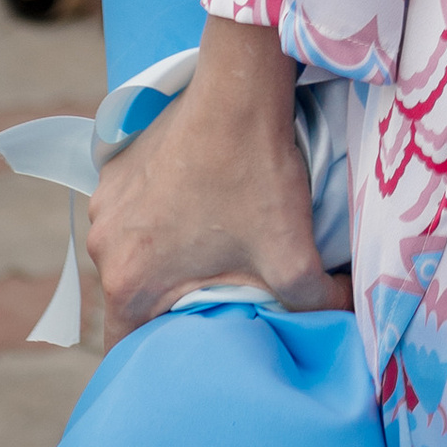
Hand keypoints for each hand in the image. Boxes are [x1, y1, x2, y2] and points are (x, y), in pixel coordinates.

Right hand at [85, 13, 346, 334]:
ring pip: (133, 250)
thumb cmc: (255, 174)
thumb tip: (342, 318)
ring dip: (164, 251)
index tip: (191, 348)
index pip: (128, 348)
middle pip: (134, 296)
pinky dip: (158, 213)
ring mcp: (104, 205)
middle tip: (216, 287)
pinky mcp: (115, 168)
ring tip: (211, 236)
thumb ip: (315, 302)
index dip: (158, 356)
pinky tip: (199, 198)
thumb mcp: (293, 254)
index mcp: (130, 283)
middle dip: (171, 299)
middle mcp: (103, 247)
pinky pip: (132, 210)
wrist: (239, 91)